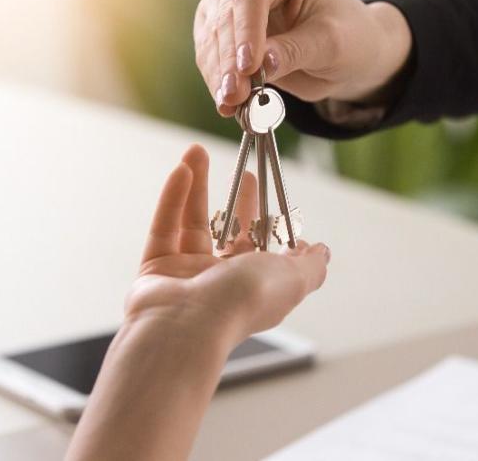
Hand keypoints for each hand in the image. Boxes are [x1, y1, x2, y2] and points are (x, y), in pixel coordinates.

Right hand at [65, 144, 328, 460]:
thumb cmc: (241, 303)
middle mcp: (222, 281)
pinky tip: (182, 170)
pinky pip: (164, 226)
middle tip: (244, 173)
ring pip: (192, 222)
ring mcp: (186, 275)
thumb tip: (322, 252)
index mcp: (255, 285)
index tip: (270, 193)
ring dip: (195, 185)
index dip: (268, 219)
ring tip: (196, 150)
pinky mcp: (156, 269)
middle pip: (229, 231)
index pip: (264, 247)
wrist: (186, 327)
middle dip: (237, 199)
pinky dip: (172, 198)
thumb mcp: (293, 280)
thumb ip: (311, 265)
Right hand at [194, 0, 410, 115]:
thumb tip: (262, 64)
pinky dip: (215, 77)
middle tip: (235, 95)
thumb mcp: (331, 44)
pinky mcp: (217, 24)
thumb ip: (296, 50)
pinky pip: (208, 51)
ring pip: (211, 34)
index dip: (247, 29)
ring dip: (218, 72)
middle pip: (226, 12)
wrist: (342, 51)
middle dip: (229, 59)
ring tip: (230, 103)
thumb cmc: (346, 36)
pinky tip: (226, 101)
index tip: (248, 67)